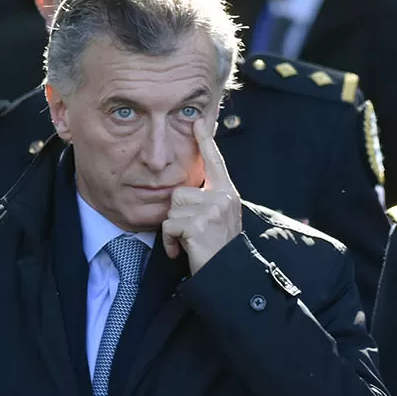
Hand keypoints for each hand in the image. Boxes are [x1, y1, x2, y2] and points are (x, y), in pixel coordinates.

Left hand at [162, 119, 242, 274]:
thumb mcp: (218, 218)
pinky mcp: (198, 224)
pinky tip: (183, 251)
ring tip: (189, 242)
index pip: (214, 162)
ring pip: (172, 208)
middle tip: (192, 233)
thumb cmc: (218, 248)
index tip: (197, 121)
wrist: (227, 274)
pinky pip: (169, 225)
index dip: (205, 141)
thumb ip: (208, 199)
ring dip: (173, 229)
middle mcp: (222, 197)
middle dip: (178, 215)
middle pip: (179, 192)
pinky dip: (171, 242)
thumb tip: (184, 190)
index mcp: (226, 193)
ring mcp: (212, 210)